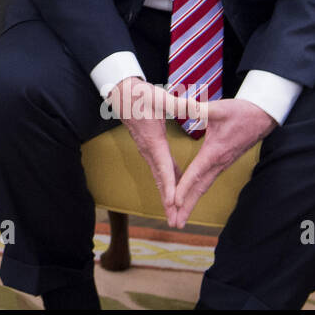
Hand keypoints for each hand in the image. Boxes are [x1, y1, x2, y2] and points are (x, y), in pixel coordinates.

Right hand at [105, 77, 183, 226]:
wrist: (121, 93)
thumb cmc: (140, 94)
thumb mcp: (159, 98)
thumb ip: (177, 103)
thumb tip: (194, 105)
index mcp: (153, 141)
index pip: (163, 167)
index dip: (169, 186)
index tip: (174, 202)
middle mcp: (149, 150)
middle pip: (160, 180)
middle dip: (168, 202)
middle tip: (175, 221)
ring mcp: (147, 150)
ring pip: (159, 177)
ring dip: (166, 196)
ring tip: (174, 214)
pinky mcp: (148, 148)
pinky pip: (159, 169)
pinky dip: (165, 183)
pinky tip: (174, 188)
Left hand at [171, 99, 275, 228]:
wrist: (263, 116)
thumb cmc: (241, 112)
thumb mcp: (217, 108)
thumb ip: (195, 108)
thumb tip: (177, 103)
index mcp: (215, 152)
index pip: (196, 173)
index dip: (184, 187)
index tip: (174, 202)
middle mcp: (218, 163)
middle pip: (199, 189)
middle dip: (186, 207)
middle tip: (174, 223)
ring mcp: (221, 165)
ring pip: (203, 187)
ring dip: (190, 203)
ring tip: (179, 219)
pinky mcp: (222, 163)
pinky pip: (207, 182)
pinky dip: (196, 193)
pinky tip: (189, 199)